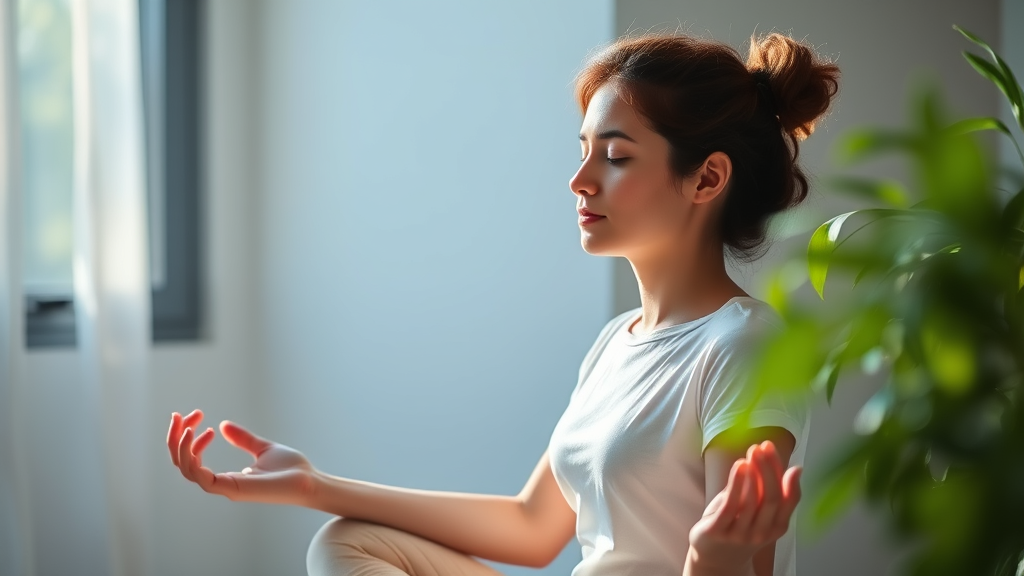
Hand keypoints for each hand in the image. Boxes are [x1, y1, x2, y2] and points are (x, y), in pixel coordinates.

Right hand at [167, 409, 316, 505]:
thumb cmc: (290, 469)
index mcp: (227, 476)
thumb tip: (223, 425)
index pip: (193, 460)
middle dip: (176, 438)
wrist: (309, 480)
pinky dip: (192, 456)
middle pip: (183, 463)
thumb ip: (243, 439)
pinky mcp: (232, 489)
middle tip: (180, 416)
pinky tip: (197, 434)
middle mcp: (222, 483)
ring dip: (180, 445)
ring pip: (186, 469)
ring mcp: (226, 487)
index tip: (193, 415)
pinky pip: (200, 477)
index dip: (186, 438)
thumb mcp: (262, 448)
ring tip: (187, 424)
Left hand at [686, 441, 800, 574]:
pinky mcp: (718, 531)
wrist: (714, 558)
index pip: (787, 499)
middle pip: (771, 498)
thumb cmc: (738, 527)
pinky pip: (730, 506)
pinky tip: (739, 465)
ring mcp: (740, 534)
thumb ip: (773, 492)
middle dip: (769, 469)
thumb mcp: (759, 512)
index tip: (775, 451)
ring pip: (752, 501)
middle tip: (762, 447)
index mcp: (776, 527)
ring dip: (754, 473)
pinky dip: (737, 484)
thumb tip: (797, 470)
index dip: (784, 474)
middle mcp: (761, 533)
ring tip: (752, 452)